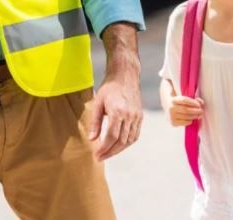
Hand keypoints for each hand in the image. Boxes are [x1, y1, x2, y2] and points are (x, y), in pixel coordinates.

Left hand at [89, 22, 142, 160]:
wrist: (125, 75)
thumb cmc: (110, 87)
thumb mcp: (98, 102)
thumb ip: (95, 122)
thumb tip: (92, 139)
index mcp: (118, 111)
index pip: (112, 137)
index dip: (104, 148)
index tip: (97, 155)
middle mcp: (130, 115)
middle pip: (121, 141)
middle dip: (110, 152)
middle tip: (100, 157)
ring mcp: (137, 116)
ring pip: (129, 140)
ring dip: (118, 149)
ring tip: (108, 153)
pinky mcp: (140, 116)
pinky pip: (135, 134)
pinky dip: (127, 143)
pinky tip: (118, 145)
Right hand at [167, 96, 203, 126]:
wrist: (169, 108)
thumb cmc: (180, 103)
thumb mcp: (185, 98)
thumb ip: (194, 100)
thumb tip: (202, 103)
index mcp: (174, 100)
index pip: (184, 100)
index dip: (193, 103)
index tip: (199, 105)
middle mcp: (171, 108)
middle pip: (186, 110)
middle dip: (195, 111)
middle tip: (201, 111)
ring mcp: (171, 116)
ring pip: (185, 117)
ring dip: (193, 116)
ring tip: (198, 115)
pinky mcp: (173, 122)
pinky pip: (183, 123)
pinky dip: (189, 121)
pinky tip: (191, 120)